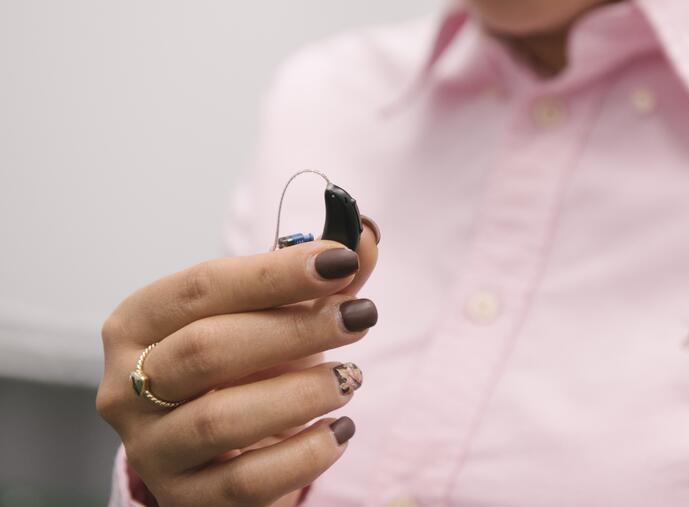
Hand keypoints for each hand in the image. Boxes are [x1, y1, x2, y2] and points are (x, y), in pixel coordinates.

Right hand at [96, 223, 378, 506]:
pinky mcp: (185, 499)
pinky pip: (246, 482)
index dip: (274, 272)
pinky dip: (305, 453)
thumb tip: (365, 237)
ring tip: (349, 377)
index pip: (202, 287)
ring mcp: (151, 449)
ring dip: (301, 393)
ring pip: (221, 420)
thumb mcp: (275, 316)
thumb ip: (316, 280)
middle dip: (294, 329)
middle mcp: (127, 386)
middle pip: (206, 349)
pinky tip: (339, 430)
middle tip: (359, 316)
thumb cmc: (246, 366)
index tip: (341, 260)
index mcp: (140, 323)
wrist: (224, 447)